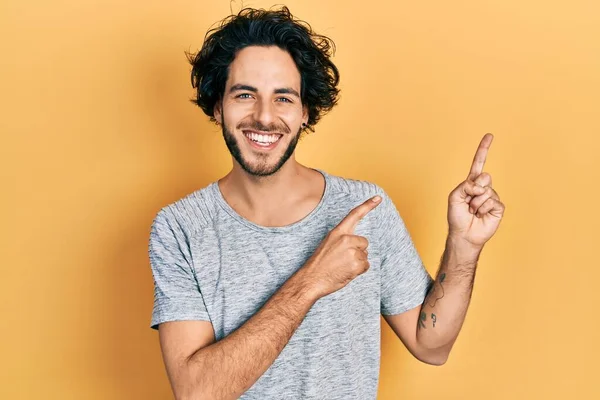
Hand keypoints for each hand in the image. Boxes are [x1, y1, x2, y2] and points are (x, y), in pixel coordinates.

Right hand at [300, 196, 381, 298]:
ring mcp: (352, 251)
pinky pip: (365, 266)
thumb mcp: (328, 244)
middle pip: (364, 242)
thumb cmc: (319, 264)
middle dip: (358, 251)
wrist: (311, 279)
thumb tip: (358, 245)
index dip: (367, 205)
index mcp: (338, 232)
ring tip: (342, 267)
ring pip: (365, 256)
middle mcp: (346, 239)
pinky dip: (359, 271)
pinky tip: (346, 272)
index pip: (354, 215)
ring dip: (357, 263)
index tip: (378, 197)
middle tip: (343, 260)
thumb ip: (342, 240)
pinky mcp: (357, 263)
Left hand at [447, 133, 505, 248]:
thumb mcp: (454, 196)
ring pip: (487, 191)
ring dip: (476, 203)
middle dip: (474, 190)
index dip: (484, 149)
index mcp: (471, 182)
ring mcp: (492, 197)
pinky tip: (480, 215)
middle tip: (469, 203)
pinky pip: (493, 201)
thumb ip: (465, 185)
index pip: (479, 163)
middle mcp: (483, 187)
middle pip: (485, 177)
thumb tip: (480, 185)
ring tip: (473, 211)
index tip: (490, 135)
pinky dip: (483, 209)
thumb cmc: (457, 216)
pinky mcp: (498, 207)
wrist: (464, 234)